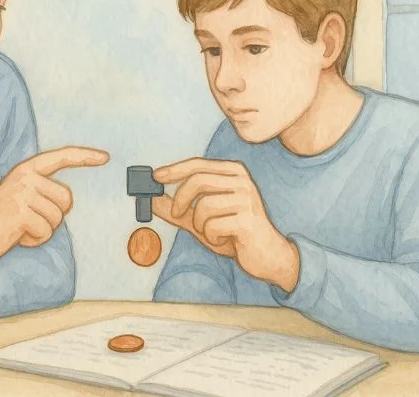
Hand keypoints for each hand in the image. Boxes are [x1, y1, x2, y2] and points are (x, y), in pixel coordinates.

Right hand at [0, 146, 108, 274]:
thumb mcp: (19, 197)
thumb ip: (40, 192)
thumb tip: (66, 200)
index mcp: (26, 169)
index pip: (61, 156)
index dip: (85, 157)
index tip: (105, 157)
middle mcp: (26, 177)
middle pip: (67, 199)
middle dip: (54, 216)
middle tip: (28, 220)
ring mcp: (23, 193)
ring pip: (58, 219)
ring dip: (42, 230)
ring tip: (19, 227)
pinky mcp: (21, 213)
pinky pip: (46, 233)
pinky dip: (34, 241)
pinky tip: (15, 236)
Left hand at [151, 157, 299, 291]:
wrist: (269, 255)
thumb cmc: (234, 233)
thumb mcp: (201, 220)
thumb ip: (177, 209)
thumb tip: (150, 199)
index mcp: (233, 172)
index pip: (198, 164)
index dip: (174, 170)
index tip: (155, 177)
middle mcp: (242, 181)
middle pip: (198, 180)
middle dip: (180, 200)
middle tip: (175, 215)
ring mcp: (247, 199)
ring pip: (204, 206)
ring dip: (200, 225)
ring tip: (212, 232)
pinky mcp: (248, 220)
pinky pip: (213, 226)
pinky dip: (212, 237)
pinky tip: (225, 240)